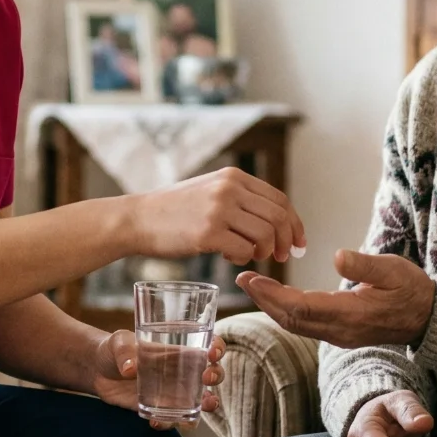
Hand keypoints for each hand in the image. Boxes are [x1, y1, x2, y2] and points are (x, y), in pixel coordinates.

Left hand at [87, 329, 224, 429]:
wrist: (99, 372)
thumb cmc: (114, 349)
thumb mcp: (118, 343)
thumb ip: (125, 352)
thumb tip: (130, 368)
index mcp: (180, 349)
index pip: (209, 346)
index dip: (218, 348)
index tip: (213, 352)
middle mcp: (183, 371)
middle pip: (212, 374)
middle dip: (216, 376)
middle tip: (206, 379)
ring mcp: (175, 392)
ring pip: (201, 401)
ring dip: (204, 406)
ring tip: (198, 408)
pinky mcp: (162, 409)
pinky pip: (175, 419)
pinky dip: (170, 422)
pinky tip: (155, 421)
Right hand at [125, 167, 305, 265]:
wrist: (138, 219)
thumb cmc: (174, 210)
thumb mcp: (210, 191)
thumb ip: (240, 199)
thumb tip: (276, 222)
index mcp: (233, 177)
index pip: (279, 200)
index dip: (294, 224)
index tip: (298, 243)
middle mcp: (229, 189)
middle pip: (278, 217)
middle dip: (287, 241)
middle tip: (282, 257)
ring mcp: (218, 210)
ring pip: (265, 235)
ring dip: (265, 252)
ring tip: (251, 255)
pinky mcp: (207, 233)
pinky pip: (243, 251)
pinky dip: (243, 258)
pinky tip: (229, 256)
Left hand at [237, 249, 434, 347]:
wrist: (428, 318)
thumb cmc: (412, 289)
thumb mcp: (394, 269)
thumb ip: (365, 264)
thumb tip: (338, 256)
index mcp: (350, 314)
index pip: (301, 308)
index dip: (273, 295)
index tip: (252, 279)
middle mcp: (340, 330)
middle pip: (291, 319)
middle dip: (264, 300)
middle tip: (243, 280)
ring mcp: (339, 335)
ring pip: (296, 324)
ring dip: (272, 306)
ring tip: (254, 285)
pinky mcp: (339, 333)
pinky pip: (305, 325)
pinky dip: (285, 310)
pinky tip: (277, 296)